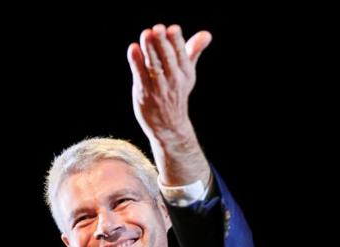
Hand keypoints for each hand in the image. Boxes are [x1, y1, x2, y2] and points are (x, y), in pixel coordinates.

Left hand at [127, 24, 211, 185]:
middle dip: (162, 43)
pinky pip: (140, 75)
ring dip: (149, 50)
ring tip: (145, 34)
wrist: (168, 125)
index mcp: (185, 73)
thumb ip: (193, 51)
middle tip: (157, 28)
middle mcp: (173, 80)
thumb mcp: (188, 73)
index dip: (177, 41)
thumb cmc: (176, 92)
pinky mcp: (144, 92)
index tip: (172, 28)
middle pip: (167, 59)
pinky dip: (136, 62)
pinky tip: (133, 49)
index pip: (181, 54)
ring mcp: (158, 87)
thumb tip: (206, 34)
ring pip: (153, 66)